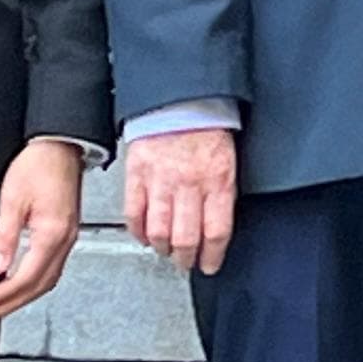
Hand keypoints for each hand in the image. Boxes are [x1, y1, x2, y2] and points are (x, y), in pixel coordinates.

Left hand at [0, 139, 85, 318]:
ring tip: (2, 303)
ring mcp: (68, 237)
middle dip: (13, 303)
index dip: (4, 295)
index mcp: (53, 234)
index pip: (27, 277)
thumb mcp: (13, 199)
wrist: (59, 145)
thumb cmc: (39, 164)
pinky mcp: (65, 231)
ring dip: (24, 295)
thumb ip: (5, 236)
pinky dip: (34, 280)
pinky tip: (21, 279)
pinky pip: (51, 266)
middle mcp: (64, 240)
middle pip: (40, 285)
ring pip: (48, 278)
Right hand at [130, 125, 238, 275]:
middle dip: (187, 259)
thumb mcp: (229, 159)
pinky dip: (138, 231)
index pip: (217, 231)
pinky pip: (134, 213)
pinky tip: (143, 236)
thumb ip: (223, 192)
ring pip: (159, 232)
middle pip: (187, 238)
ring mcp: (161, 181)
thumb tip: (217, 225)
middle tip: (187, 263)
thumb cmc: (207, 125)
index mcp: (218, 180)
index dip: (213, 256)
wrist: (180, 96)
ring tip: (166, 251)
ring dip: (163, 249)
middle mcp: (190, 184)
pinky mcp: (137, 174)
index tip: (210, 265)